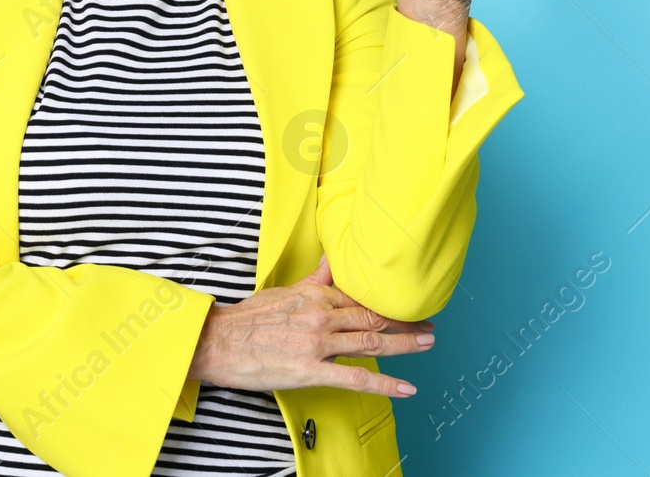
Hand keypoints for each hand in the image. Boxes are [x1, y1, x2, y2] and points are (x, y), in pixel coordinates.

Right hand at [185, 255, 435, 397]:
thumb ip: (314, 279)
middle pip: (373, 317)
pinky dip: (386, 383)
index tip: (409, 304)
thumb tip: (332, 260)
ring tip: (427, 344)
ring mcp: (318, 343)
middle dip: (406, 322)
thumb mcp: (284, 291)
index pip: (362, 298)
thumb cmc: (248, 319)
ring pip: (372, 341)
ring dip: (405, 344)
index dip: (390, 303)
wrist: (219, 342)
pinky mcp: (311, 370)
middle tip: (430, 325)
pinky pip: (356, 378)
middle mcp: (322, 316)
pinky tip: (407, 388)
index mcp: (315, 295)